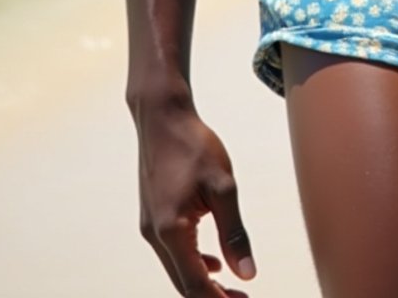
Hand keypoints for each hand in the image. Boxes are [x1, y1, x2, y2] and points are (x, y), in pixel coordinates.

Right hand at [136, 99, 255, 295]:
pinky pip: (172, 253)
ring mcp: (149, 227)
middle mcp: (155, 236)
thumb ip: (235, 233)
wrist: (162, 117)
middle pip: (183, 285)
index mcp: (172, 231)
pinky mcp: (151, 217)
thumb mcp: (223, 187)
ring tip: (233, 289)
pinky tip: (213, 263)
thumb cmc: (194, 145)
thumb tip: (247, 273)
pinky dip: (192, 265)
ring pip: (177, 270)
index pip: (195, 286)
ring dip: (203, 284)